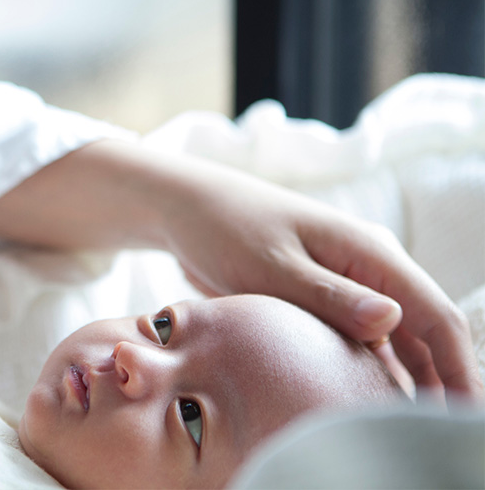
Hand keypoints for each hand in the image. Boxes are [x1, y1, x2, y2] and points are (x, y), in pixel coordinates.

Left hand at [161, 159, 483, 406]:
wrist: (189, 210)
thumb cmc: (225, 229)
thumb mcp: (269, 265)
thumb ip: (328, 295)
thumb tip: (393, 318)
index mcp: (369, 253)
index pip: (435, 317)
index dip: (459, 371)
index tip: (461, 418)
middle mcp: (371, 269)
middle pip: (425, 335)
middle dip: (439, 384)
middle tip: (429, 437)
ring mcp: (351, 285)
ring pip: (398, 342)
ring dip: (407, 382)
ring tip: (397, 429)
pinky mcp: (328, 300)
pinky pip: (365, 341)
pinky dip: (372, 371)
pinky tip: (363, 404)